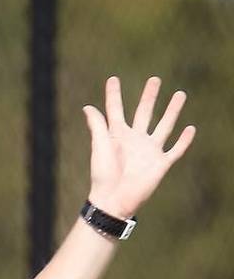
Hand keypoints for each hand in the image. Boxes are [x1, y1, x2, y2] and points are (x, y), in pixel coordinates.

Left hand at [82, 76, 195, 217]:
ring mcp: (149, 150)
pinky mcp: (161, 163)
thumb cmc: (103, 174)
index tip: (113, 79)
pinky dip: (184, 140)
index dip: (114, 95)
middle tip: (155, 79)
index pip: (115, 110)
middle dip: (149, 96)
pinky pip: (176, 150)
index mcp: (117, 134)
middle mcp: (134, 139)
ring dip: (172, 110)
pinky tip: (190, 128)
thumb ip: (97, 126)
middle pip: (144, 112)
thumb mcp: (100, 146)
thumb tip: (88, 106)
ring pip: (164, 125)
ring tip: (180, 94)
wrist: (114, 199)